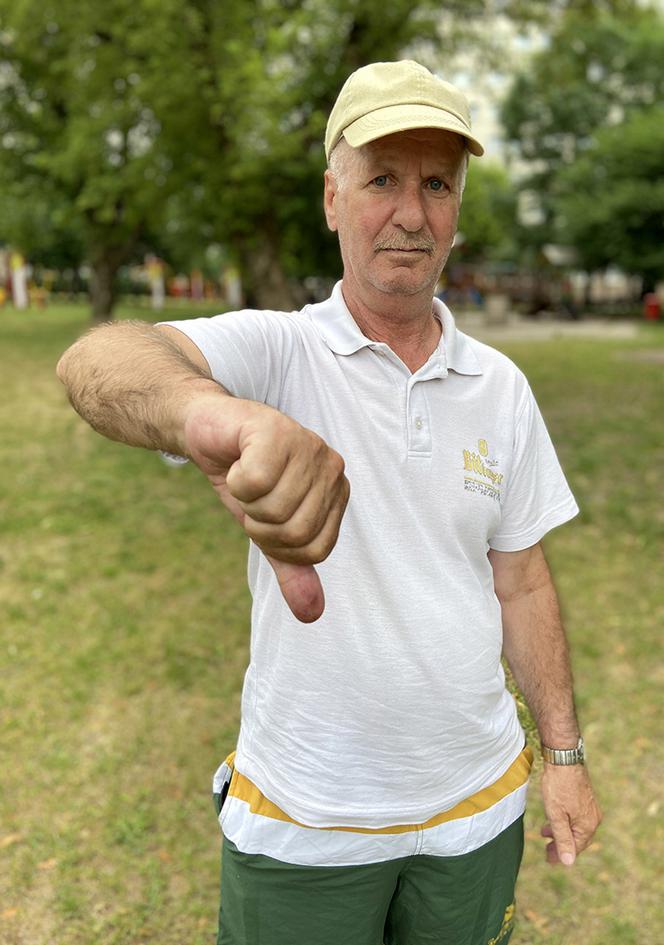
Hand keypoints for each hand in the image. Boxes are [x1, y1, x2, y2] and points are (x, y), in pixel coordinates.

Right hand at [183, 394, 349, 622]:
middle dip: (259, 523)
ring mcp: (307, 445)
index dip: (277, 543)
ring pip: (274, 507)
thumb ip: (292, 568)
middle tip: (253, 494)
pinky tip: (237, 459)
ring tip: (246, 475)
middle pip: (294, 530)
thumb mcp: (269, 529)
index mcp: (336, 492)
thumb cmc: (246, 478)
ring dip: (246, 499)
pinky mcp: (276, 430)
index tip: (264, 515)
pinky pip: (255, 480)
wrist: (210, 433)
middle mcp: (330, 466)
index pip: (314, 549)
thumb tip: (311, 615)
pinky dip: (235, 478)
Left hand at [540, 763, 601, 865]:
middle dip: (562, 845)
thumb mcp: (556, 815)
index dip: (561, 855)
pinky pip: (576, 817)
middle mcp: (593, 818)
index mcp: (587, 825)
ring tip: (545, 834)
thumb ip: (562, 838)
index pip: (576, 848)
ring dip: (561, 833)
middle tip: (547, 851)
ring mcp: (591, 807)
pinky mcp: (585, 798)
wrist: (563, 758)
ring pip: (576, 827)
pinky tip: (554, 818)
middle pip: (578, 839)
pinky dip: (565, 822)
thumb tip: (568, 862)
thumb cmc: (558, 786)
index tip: (549, 860)